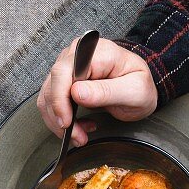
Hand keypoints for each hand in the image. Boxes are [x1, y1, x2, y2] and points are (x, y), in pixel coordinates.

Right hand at [37, 37, 157, 145]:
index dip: (60, 99)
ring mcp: (68, 66)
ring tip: (80, 135)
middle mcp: (77, 54)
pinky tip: (78, 126)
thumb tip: (76, 92)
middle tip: (77, 136)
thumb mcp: (133, 91)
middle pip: (52, 84)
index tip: (67, 122)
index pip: (64, 71)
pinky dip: (60, 119)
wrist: (139, 87)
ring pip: (48, 96)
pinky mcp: (64, 80)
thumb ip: (106, 91)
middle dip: (60, 116)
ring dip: (59, 121)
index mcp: (96, 52)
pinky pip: (51, 101)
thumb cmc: (140, 86)